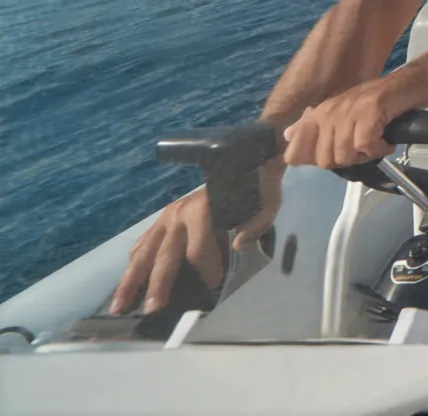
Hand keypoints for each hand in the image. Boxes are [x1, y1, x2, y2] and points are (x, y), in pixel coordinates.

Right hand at [109, 166, 282, 314]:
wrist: (243, 163)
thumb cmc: (253, 189)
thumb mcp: (264, 205)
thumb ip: (255, 227)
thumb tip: (239, 247)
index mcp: (200, 211)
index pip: (198, 250)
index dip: (206, 269)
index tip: (214, 285)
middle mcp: (177, 214)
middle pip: (164, 255)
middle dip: (156, 285)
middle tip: (150, 310)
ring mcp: (165, 217)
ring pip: (143, 252)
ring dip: (130, 280)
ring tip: (118, 306)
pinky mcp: (161, 219)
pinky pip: (142, 243)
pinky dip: (134, 263)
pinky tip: (125, 283)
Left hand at [281, 68, 427, 169]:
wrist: (417, 80)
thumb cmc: (385, 101)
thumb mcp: (346, 114)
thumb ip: (316, 127)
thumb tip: (287, 136)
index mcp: (321, 113)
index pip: (295, 152)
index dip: (315, 160)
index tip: (342, 152)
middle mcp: (330, 111)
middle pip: (324, 160)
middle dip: (348, 159)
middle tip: (367, 146)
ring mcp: (349, 110)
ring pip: (344, 154)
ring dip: (366, 154)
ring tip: (378, 141)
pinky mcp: (370, 111)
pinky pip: (366, 145)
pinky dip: (380, 149)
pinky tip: (387, 140)